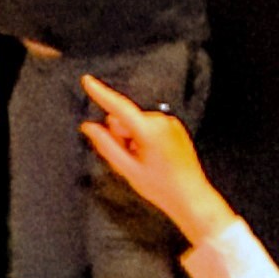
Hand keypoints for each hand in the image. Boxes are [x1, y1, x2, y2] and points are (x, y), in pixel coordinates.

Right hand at [73, 76, 228, 237]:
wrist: (191, 197)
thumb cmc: (162, 187)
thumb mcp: (127, 169)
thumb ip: (106, 145)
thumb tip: (89, 127)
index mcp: (150, 130)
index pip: (119, 107)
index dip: (101, 93)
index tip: (87, 81)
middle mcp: (162, 121)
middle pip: (125, 120)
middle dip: (121, 137)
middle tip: (131, 160)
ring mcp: (170, 123)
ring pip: (136, 125)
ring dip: (133, 141)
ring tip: (145, 162)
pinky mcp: (174, 127)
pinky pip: (149, 128)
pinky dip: (144, 140)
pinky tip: (153, 157)